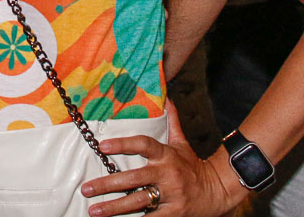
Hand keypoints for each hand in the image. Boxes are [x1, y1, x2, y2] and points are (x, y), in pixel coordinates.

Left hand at [79, 100, 240, 216]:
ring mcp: (170, 195)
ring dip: (113, 207)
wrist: (217, 190)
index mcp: (166, 155)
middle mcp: (167, 174)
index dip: (123, 144)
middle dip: (108, 184)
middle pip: (134, 178)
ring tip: (93, 209)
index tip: (103, 146)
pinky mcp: (173, 213)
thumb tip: (166, 97)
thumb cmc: (193, 166)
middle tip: (87, 188)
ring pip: (138, 201)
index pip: (143, 144)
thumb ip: (172, 121)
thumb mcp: (182, 143)